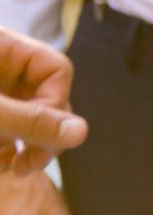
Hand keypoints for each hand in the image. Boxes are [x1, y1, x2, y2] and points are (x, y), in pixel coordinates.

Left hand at [0, 30, 86, 173]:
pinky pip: (8, 131)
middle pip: (43, 97)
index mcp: (5, 47)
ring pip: (25, 118)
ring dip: (22, 147)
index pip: (56, 70)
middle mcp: (3, 68)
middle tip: (28, 165)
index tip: (36, 135)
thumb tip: (83, 133)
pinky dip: (5, 150)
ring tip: (7, 167)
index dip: (55, 103)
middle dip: (39, 134)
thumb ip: (31, 120)